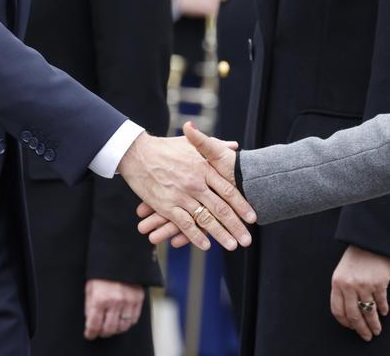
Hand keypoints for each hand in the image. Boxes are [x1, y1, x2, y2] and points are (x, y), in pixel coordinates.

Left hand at [84, 279, 144, 339]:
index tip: (89, 335)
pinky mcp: (138, 299)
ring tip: (111, 326)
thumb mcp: (90, 288)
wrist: (119, 259)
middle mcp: (114, 302)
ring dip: (116, 329)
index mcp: (99, 299)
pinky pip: (134, 319)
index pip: (94, 325)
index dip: (90, 333)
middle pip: (109, 329)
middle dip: (102, 333)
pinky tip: (122, 319)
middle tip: (100, 331)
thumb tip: (90, 322)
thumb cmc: (102, 273)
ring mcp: (128, 301)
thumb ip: (89, 307)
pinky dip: (128, 323)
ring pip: (122, 327)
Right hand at [118, 126, 252, 251]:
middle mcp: (195, 183)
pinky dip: (196, 236)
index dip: (241, 205)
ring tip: (232, 246)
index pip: (228, 190)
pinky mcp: (166, 205)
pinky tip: (205, 245)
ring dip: (220, 234)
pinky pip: (185, 224)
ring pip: (205, 219)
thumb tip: (234, 145)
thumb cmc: (165, 147)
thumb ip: (215, 145)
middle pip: (221, 208)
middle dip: (236, 226)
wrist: (137, 153)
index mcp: (204, 168)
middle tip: (247, 240)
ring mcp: (181, 195)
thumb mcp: (192, 143)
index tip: (253, 218)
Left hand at [330, 245, 389, 341]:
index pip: (337, 310)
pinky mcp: (379, 283)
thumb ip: (342, 289)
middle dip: (360, 329)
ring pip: (368, 312)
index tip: (351, 327)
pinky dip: (383, 309)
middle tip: (366, 336)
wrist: (371, 240)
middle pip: (353, 315)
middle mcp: (349, 286)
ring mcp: (364, 285)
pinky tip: (384, 312)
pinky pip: (380, 302)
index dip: (345, 322)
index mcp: (337, 283)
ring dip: (373, 325)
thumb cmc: (357, 255)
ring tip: (376, 331)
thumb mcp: (343, 271)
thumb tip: (349, 312)